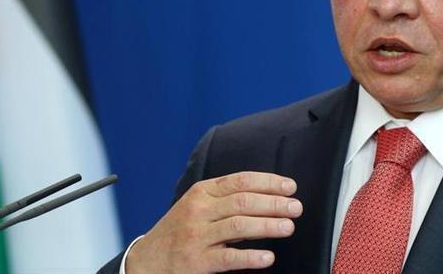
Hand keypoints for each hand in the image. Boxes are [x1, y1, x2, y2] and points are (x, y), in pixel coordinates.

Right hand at [125, 171, 302, 272]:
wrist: (145, 261)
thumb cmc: (178, 232)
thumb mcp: (196, 206)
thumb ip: (225, 199)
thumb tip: (267, 196)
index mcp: (202, 192)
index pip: (240, 181)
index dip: (268, 182)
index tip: (290, 186)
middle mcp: (199, 211)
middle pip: (243, 201)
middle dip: (274, 203)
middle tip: (296, 207)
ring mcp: (197, 236)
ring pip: (239, 226)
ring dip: (268, 225)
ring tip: (289, 227)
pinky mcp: (197, 262)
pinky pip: (229, 258)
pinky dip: (251, 257)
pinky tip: (268, 257)